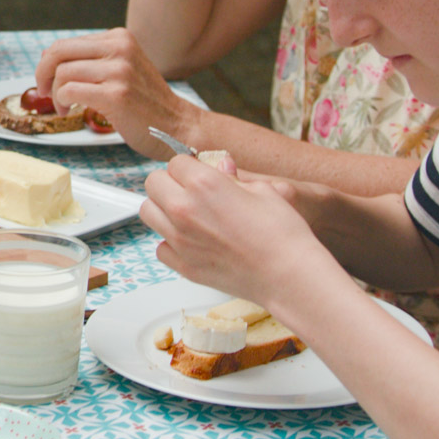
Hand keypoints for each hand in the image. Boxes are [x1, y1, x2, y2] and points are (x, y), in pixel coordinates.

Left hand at [34, 29, 201, 157]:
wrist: (177, 126)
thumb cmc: (145, 103)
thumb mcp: (123, 68)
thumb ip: (92, 60)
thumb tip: (48, 57)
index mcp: (120, 38)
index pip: (67, 42)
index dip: (48, 62)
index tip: (46, 79)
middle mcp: (120, 48)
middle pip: (58, 52)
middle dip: (42, 73)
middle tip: (42, 90)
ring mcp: (119, 71)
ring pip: (62, 73)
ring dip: (54, 93)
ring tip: (64, 106)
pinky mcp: (116, 94)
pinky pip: (69, 91)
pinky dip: (62, 102)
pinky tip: (69, 111)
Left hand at [138, 154, 335, 309]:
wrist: (289, 276)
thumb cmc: (282, 233)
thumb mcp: (263, 190)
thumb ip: (233, 176)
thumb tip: (222, 166)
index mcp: (203, 184)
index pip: (175, 162)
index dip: (189, 166)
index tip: (199, 173)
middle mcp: (184, 209)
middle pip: (153, 183)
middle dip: (170, 183)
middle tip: (189, 191)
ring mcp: (180, 240)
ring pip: (148, 213)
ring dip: (163, 209)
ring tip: (188, 214)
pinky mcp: (182, 265)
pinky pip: (160, 246)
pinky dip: (171, 242)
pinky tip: (192, 241)